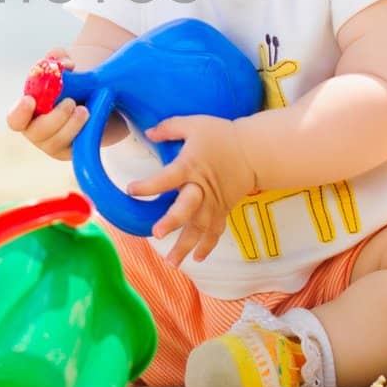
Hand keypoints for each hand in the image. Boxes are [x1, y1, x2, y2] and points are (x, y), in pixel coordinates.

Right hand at [6, 48, 88, 161]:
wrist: (96, 100)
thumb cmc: (71, 83)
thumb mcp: (64, 66)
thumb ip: (58, 57)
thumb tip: (65, 64)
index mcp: (27, 112)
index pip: (15, 119)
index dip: (19, 113)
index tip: (30, 100)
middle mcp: (37, 131)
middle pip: (37, 133)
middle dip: (55, 118)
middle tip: (70, 102)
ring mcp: (54, 145)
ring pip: (57, 143)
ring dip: (72, 126)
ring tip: (85, 110)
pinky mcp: (72, 153)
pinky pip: (75, 149)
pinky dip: (83, 134)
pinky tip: (92, 120)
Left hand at [129, 115, 257, 266]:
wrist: (254, 151)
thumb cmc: (222, 135)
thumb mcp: (194, 124)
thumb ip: (169, 127)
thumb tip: (148, 132)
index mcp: (190, 166)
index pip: (167, 178)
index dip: (149, 185)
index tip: (131, 190)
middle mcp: (201, 188)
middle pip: (187, 208)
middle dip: (172, 221)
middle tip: (156, 234)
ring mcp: (214, 203)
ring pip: (199, 228)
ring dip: (185, 245)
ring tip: (172, 262)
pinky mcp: (223, 210)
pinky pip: (215, 231)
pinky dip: (207, 246)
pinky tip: (196, 258)